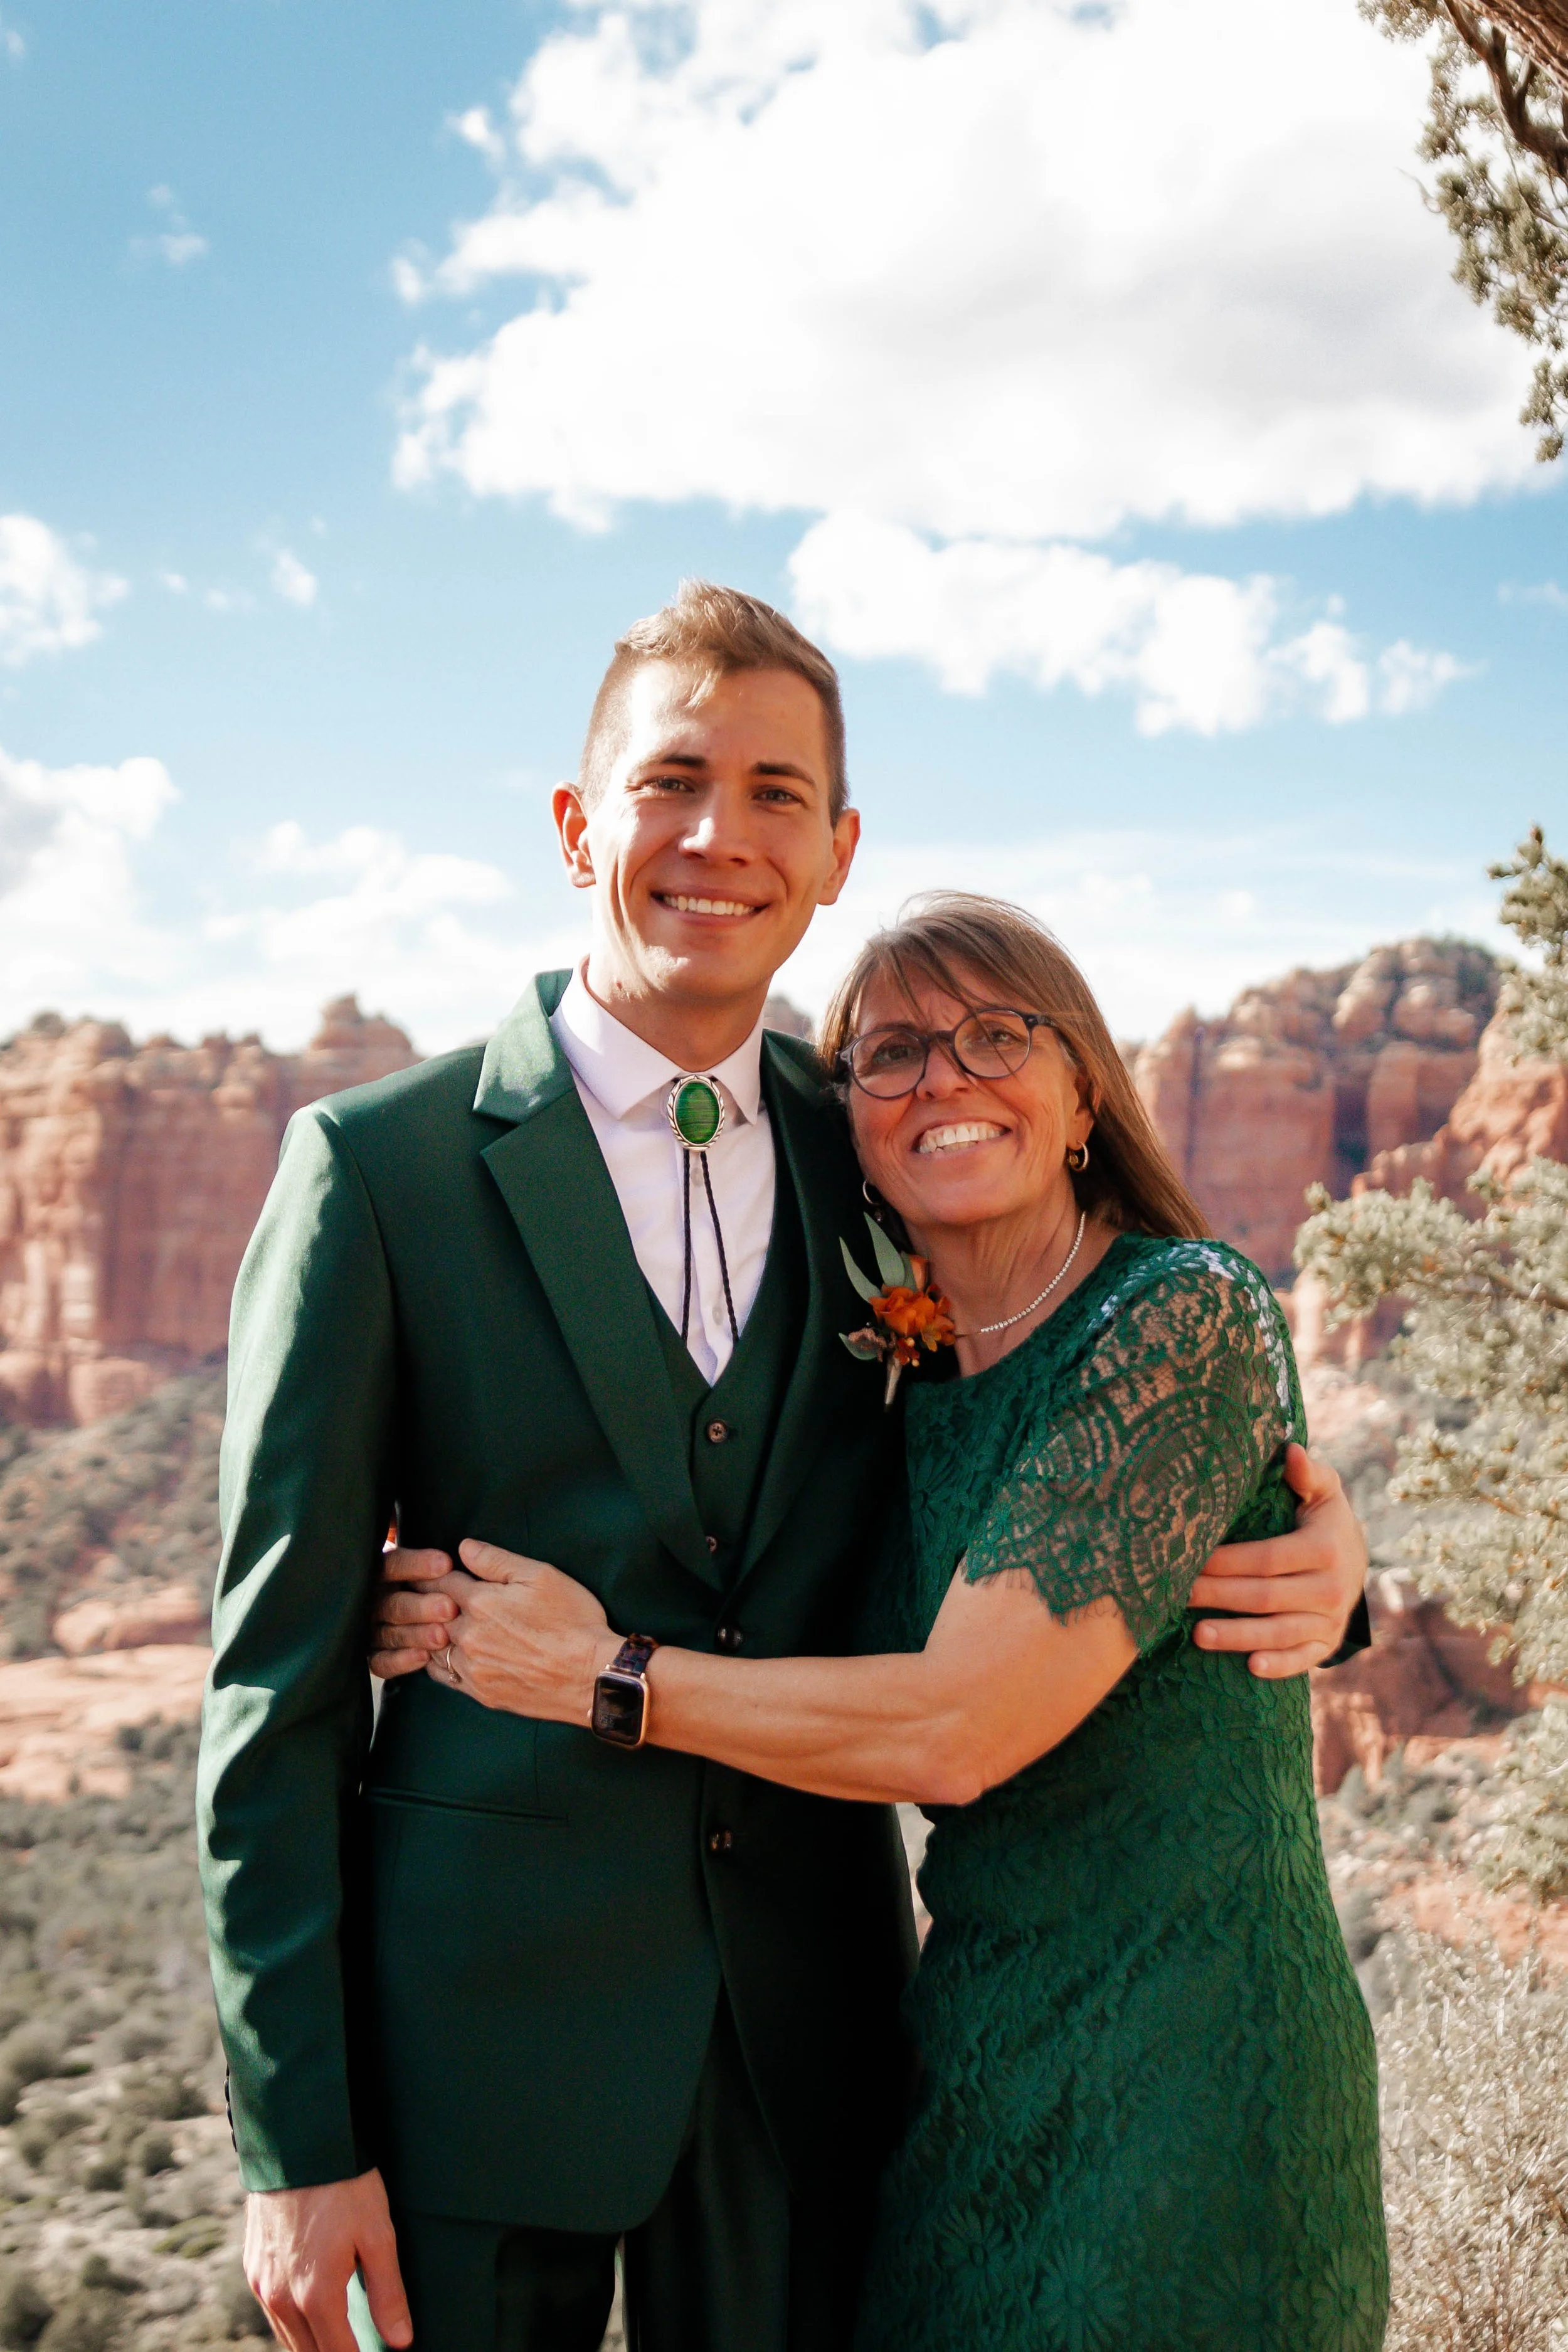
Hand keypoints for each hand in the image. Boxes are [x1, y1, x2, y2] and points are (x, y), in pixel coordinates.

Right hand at [244, 2168, 409, 2351]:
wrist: (296, 2142)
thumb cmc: (344, 2184)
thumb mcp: (378, 2235)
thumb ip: (388, 2293)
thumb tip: (401, 2342)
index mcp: (315, 2295)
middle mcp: (281, 2297)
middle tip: (358, 2349)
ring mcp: (261, 2283)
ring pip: (286, 2336)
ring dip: (311, 2345)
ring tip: (339, 2339)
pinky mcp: (252, 2266)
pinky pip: (271, 2311)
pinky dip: (291, 2322)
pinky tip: (310, 2313)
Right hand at [369, 1545, 458, 1679]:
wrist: (442, 1636)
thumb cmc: (452, 1595)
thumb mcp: (450, 1571)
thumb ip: (456, 1557)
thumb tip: (468, 1547)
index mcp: (385, 1572)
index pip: (394, 1565)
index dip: (416, 1565)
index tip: (445, 1564)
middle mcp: (374, 1600)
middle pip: (392, 1603)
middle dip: (421, 1606)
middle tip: (448, 1608)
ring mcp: (372, 1629)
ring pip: (389, 1633)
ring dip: (415, 1634)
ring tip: (442, 1637)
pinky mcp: (375, 1657)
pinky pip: (380, 1662)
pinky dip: (399, 1660)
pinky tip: (423, 1658)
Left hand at [376, 1538, 618, 1721]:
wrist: (591, 1676)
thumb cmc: (573, 1621)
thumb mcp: (542, 1576)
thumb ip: (497, 1561)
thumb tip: (464, 1547)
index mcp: (481, 1602)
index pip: (438, 1581)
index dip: (429, 1573)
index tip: (420, 1569)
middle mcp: (468, 1635)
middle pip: (429, 1614)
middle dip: (421, 1602)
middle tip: (409, 1594)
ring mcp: (472, 1667)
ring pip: (431, 1647)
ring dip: (425, 1634)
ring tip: (422, 1624)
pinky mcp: (480, 1692)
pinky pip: (442, 1676)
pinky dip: (437, 1662)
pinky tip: (441, 1654)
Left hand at [1188, 1442, 1366, 1679]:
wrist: (1357, 1559)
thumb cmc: (1324, 1518)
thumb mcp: (1322, 1491)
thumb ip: (1307, 1473)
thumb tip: (1290, 1449)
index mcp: (1326, 1548)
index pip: (1267, 1558)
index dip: (1227, 1561)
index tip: (1190, 1559)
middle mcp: (1332, 1588)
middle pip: (1266, 1596)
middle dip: (1219, 1596)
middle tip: (1176, 1595)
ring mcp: (1330, 1620)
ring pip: (1280, 1632)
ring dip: (1238, 1637)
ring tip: (1198, 1635)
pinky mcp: (1327, 1642)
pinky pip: (1303, 1658)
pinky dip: (1279, 1665)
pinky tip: (1251, 1667)